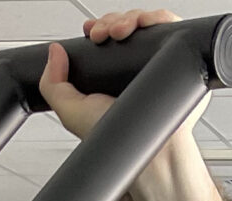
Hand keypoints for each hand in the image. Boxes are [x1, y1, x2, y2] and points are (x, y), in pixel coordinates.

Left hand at [41, 12, 203, 148]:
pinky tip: (142, 26)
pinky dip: (156, 18)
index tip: (91, 32)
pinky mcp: (178, 58)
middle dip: (111, 22)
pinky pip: (170, 26)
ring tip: (119, 32)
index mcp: (111, 77)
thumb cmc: (118, 140)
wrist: (150, 150)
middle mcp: (135, 68)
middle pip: (125, 26)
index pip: (107, 39)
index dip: (99, 28)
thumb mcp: (72, 113)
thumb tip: (54, 52)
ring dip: (130, 19)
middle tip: (102, 34)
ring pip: (145, 23)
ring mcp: (156, 62)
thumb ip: (53, 86)